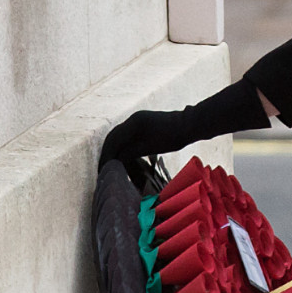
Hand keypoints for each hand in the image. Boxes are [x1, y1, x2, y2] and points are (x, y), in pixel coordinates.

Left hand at [98, 78, 271, 165]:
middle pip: (112, 139)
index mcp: (135, 120)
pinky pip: (125, 152)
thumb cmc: (177, 132)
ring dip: (109, 159)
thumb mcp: (154, 137)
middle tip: (101, 170)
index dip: (108, 149)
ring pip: (115, 144)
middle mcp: (133, 120)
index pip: (115, 135)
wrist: (189, 125)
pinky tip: (118, 171)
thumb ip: (140, 143)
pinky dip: (119, 162)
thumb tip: (127, 156)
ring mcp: (137, 126)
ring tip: (106, 172)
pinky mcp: (144, 137)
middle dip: (105, 155)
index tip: (105, 162)